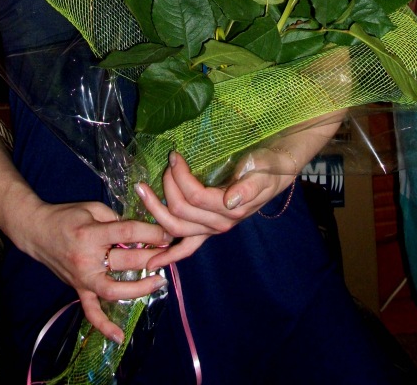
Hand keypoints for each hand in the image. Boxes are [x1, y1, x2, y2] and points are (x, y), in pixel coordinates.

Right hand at [24, 200, 171, 342]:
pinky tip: (119, 337)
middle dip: (152, 256)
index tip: (168, 233)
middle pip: (126, 261)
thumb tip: (138, 231)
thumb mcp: (92, 207)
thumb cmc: (65, 215)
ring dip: (139, 288)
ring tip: (159, 281)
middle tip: (170, 253)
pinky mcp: (77, 289)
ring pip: (114, 290)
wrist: (36, 230)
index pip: (128, 233)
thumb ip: (115, 219)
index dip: (151, 232)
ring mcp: (82, 278)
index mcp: (91, 233)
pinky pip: (91, 311)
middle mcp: (87, 259)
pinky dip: (104, 326)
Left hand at [136, 147, 296, 269]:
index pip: (195, 196)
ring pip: (175, 228)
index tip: (174, 154)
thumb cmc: (268, 166)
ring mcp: (211, 230)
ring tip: (141, 189)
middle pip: (180, 211)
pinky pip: (186, 247)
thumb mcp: (263, 169)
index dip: (180, 176)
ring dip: (155, 210)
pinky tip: (152, 261)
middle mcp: (219, 224)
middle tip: (164, 164)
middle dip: (166, 187)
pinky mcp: (207, 230)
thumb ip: (250, 185)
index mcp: (231, 210)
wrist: (275, 173)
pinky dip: (169, 255)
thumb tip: (231, 200)